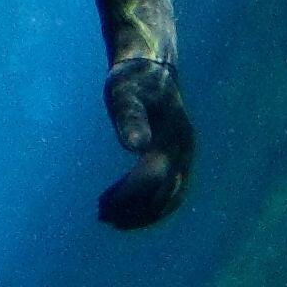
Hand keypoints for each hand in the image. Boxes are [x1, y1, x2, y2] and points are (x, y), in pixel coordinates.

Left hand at [99, 56, 193, 228]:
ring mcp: (185, 157)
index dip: (127, 195)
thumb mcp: (124, 93)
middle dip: (134, 211)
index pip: (151, 178)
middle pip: (164, 195)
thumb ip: (128, 117)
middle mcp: (184, 152)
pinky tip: (124, 209)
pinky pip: (170, 192)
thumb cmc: (133, 79)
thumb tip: (135, 146)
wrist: (151, 67)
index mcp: (172, 138)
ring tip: (111, 219)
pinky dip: (150, 206)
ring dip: (143, 214)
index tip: (101, 205)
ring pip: (171, 199)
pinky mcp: (179, 160)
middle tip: (102, 216)